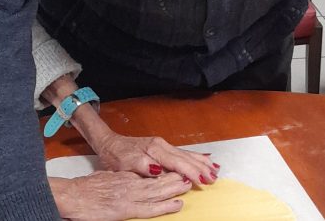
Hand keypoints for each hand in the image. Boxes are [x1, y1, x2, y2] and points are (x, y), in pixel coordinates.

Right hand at [50, 171, 190, 220]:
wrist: (71, 195)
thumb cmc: (85, 189)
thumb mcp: (106, 177)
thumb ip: (121, 178)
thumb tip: (130, 177)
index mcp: (126, 175)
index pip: (152, 171)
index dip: (168, 170)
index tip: (181, 169)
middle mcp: (131, 182)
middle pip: (159, 178)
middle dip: (177, 176)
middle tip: (193, 174)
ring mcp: (129, 195)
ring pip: (158, 190)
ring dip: (176, 188)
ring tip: (190, 185)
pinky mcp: (126, 208)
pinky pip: (150, 207)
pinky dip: (165, 205)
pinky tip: (177, 204)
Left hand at [94, 132, 219, 184]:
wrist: (110, 143)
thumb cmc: (116, 155)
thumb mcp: (124, 162)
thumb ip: (142, 165)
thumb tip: (158, 169)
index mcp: (154, 149)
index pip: (177, 162)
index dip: (191, 171)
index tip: (202, 180)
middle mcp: (161, 145)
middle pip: (186, 158)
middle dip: (201, 168)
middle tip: (214, 178)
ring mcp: (163, 145)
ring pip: (187, 154)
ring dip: (201, 162)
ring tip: (215, 169)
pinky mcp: (163, 148)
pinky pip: (182, 153)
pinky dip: (195, 157)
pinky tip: (205, 159)